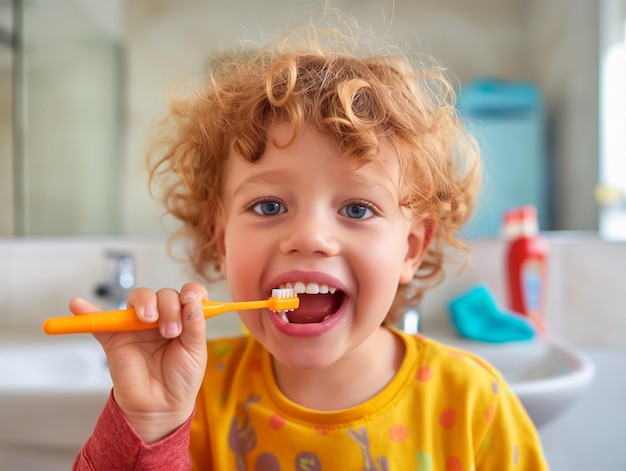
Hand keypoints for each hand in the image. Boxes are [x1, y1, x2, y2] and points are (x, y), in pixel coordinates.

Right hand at [69, 282, 207, 442]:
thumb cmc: (181, 378)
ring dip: (145, 303)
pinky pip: (99, 322)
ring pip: (139, 299)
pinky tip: (78, 305)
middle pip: (163, 295)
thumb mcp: (196, 352)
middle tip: (171, 332)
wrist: (161, 406)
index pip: (188, 294)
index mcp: (183, 319)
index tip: (191, 300)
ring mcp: (137, 326)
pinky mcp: (116, 339)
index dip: (191, 292)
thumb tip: (194, 302)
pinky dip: (88, 312)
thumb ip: (196, 326)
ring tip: (149, 320)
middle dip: (169, 307)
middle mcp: (161, 318)